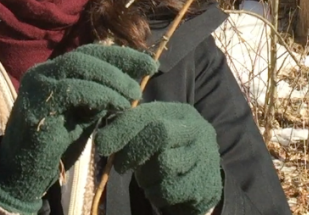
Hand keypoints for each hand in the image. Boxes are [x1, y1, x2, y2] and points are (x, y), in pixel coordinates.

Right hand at [0, 44, 157, 214]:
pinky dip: (100, 95)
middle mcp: (42, 72)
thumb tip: (132, 80)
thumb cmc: (57, 144)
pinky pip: (73, 90)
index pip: (90, 53)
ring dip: (113, 80)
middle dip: (121, 62)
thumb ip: (101, 96)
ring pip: (80, 66)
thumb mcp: (84, 114)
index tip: (149, 63)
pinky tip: (117, 106)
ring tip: (134, 96)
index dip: (121, 55)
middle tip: (147, 75)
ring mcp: (36, 86)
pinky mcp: (36, 104)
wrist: (24, 174)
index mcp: (54, 72)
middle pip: (86, 55)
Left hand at [96, 102, 222, 214]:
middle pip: (161, 132)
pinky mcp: (206, 183)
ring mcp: (205, 156)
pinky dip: (155, 194)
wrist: (203, 178)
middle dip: (133, 151)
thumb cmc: (170, 152)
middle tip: (120, 166)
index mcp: (180, 113)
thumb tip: (102, 139)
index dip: (121, 129)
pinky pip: (171, 190)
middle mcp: (197, 129)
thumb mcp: (153, 135)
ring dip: (145, 177)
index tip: (101, 146)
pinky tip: (156, 191)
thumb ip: (132, 130)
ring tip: (145, 179)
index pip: (147, 113)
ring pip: (165, 164)